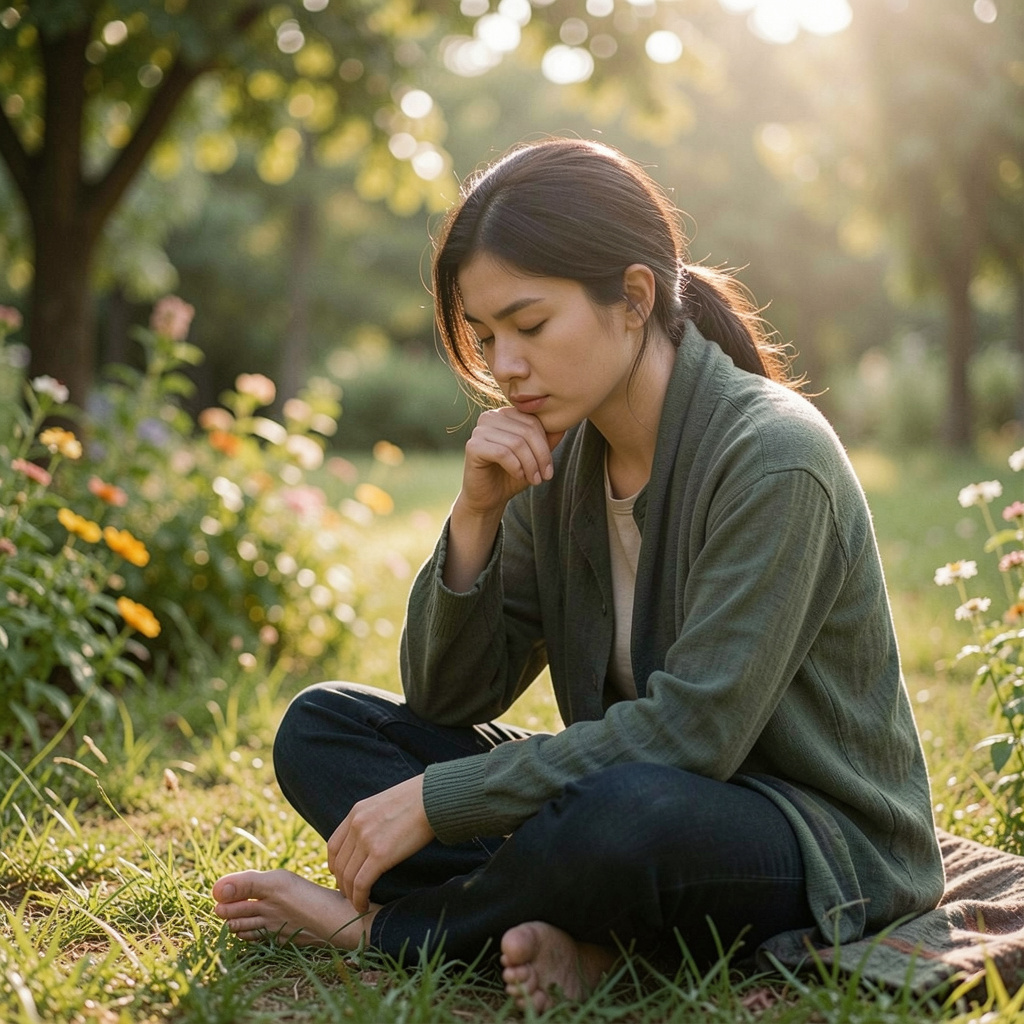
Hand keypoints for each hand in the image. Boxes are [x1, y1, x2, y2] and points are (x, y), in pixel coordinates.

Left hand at [326, 775, 434, 912]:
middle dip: (342, 883)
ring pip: (348, 877)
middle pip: (339, 864)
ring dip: (350, 894)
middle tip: (349, 895)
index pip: (334, 845)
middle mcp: (357, 825)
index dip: (335, 866)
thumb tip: (378, 834)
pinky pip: (361, 883)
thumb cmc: (419, 799)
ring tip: (357, 904)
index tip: (341, 877)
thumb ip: (375, 818)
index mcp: (357, 811)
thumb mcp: (387, 802)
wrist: (434, 797)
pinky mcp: (380, 855)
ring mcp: (366, 840)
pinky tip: (363, 905)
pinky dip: (359, 899)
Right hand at [457, 407, 564, 517]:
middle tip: (544, 477)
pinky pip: (502, 453)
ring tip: (533, 480)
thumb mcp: (534, 457)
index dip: (545, 445)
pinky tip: (518, 476)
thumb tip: (564, 425)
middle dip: (540, 457)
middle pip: (526, 431)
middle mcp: (490, 417)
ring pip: (516, 443)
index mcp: (505, 414)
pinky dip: (515, 467)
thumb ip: (547, 440)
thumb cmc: (511, 475)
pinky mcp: (473, 446)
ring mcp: (479, 430)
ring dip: (530, 465)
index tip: (549, 469)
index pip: (533, 422)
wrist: (488, 497)